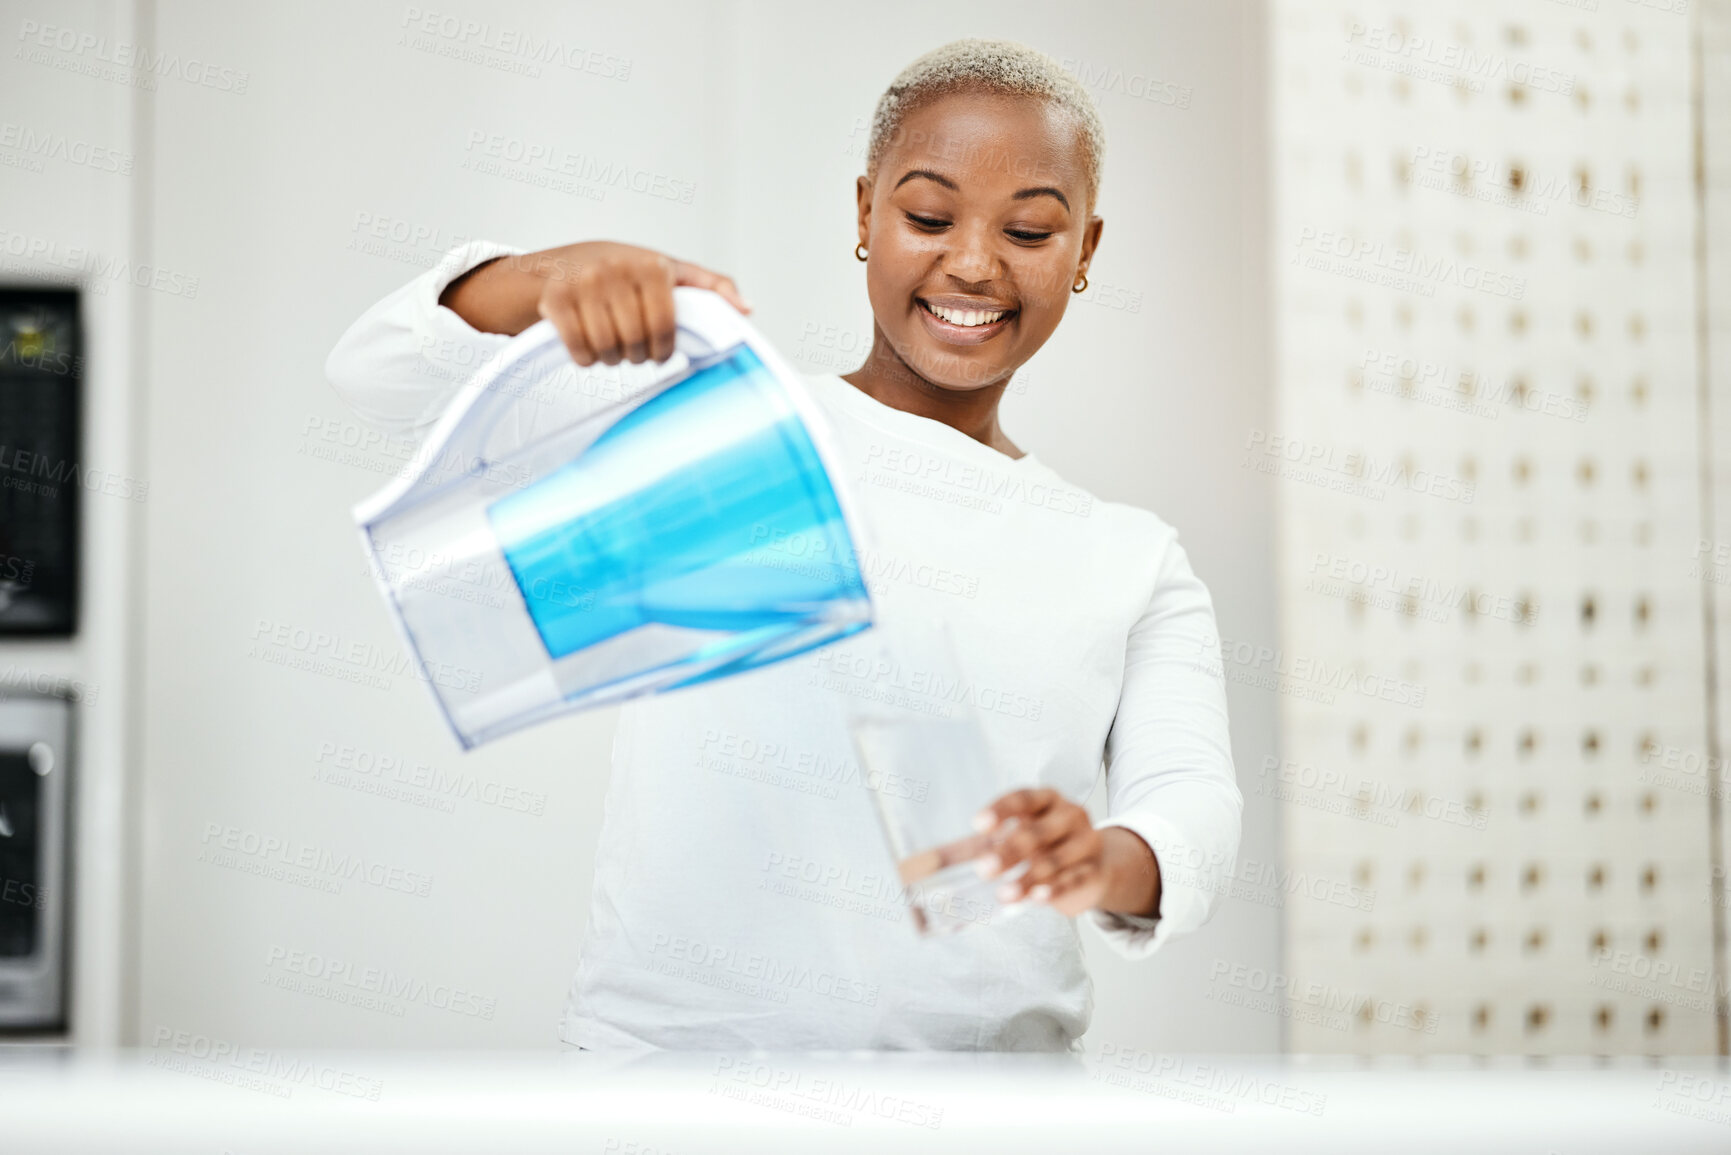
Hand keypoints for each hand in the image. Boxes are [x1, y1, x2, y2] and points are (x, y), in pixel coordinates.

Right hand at [439, 240, 750, 366]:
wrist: (564, 262)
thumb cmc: (625, 271)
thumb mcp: (670, 271)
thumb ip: (710, 287)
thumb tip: (747, 309)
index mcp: (651, 265)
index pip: (665, 325)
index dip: (663, 348)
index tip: (660, 352)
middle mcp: (616, 269)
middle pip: (636, 341)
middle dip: (637, 355)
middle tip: (634, 350)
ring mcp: (583, 283)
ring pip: (607, 348)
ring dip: (611, 360)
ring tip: (613, 349)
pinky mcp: (555, 299)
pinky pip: (577, 349)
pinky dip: (585, 359)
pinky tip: (589, 350)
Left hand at [971, 788, 1162, 919]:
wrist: (1096, 865)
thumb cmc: (1047, 845)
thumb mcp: (1018, 836)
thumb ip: (980, 845)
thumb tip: (933, 860)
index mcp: (1047, 799)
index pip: (1023, 799)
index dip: (1001, 811)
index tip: (978, 825)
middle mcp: (1069, 815)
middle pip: (1036, 832)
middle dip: (1008, 852)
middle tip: (982, 869)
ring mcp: (1086, 842)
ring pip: (1053, 860)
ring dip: (1026, 878)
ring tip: (1003, 893)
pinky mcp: (1093, 871)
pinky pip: (1072, 880)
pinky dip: (1053, 889)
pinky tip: (1036, 898)